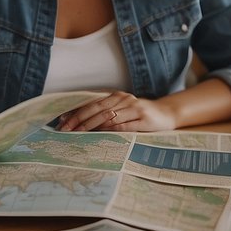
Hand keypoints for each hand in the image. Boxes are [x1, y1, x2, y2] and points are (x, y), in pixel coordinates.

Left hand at [57, 91, 177, 132]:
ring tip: (78, 133)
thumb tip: (80, 123)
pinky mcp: (144, 120)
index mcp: (116, 97)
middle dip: (79, 120)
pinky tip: (99, 134)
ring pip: (108, 117)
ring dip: (91, 125)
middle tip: (66, 130)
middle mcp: (124, 100)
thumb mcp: (122, 110)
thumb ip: (105, 114)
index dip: (76, 113)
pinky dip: (110, 130)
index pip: (92, 104)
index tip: (62, 122)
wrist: (167, 113)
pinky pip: (124, 125)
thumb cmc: (140, 115)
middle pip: (97, 109)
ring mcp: (134, 109)